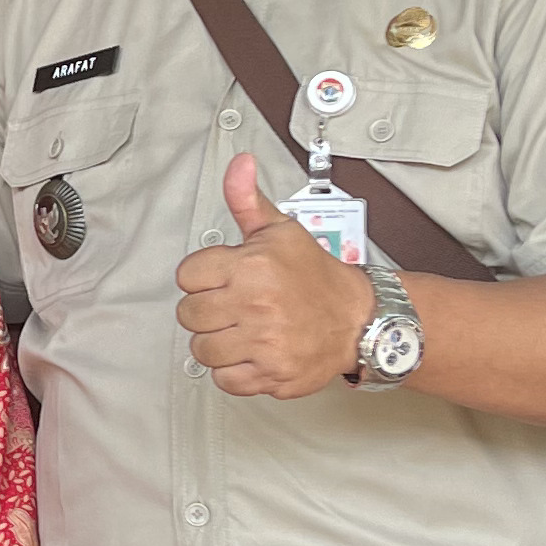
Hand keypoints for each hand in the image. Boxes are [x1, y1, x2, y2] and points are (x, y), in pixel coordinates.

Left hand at [172, 156, 380, 397]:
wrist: (359, 319)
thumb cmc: (316, 276)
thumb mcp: (281, 230)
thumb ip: (247, 200)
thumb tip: (239, 165)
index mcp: (252, 266)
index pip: (187, 275)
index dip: (202, 277)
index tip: (222, 279)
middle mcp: (256, 305)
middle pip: (189, 314)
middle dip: (207, 310)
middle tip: (232, 306)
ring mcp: (264, 343)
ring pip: (202, 350)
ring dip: (217, 342)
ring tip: (241, 330)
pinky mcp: (271, 374)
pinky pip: (225, 380)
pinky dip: (234, 371)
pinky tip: (251, 353)